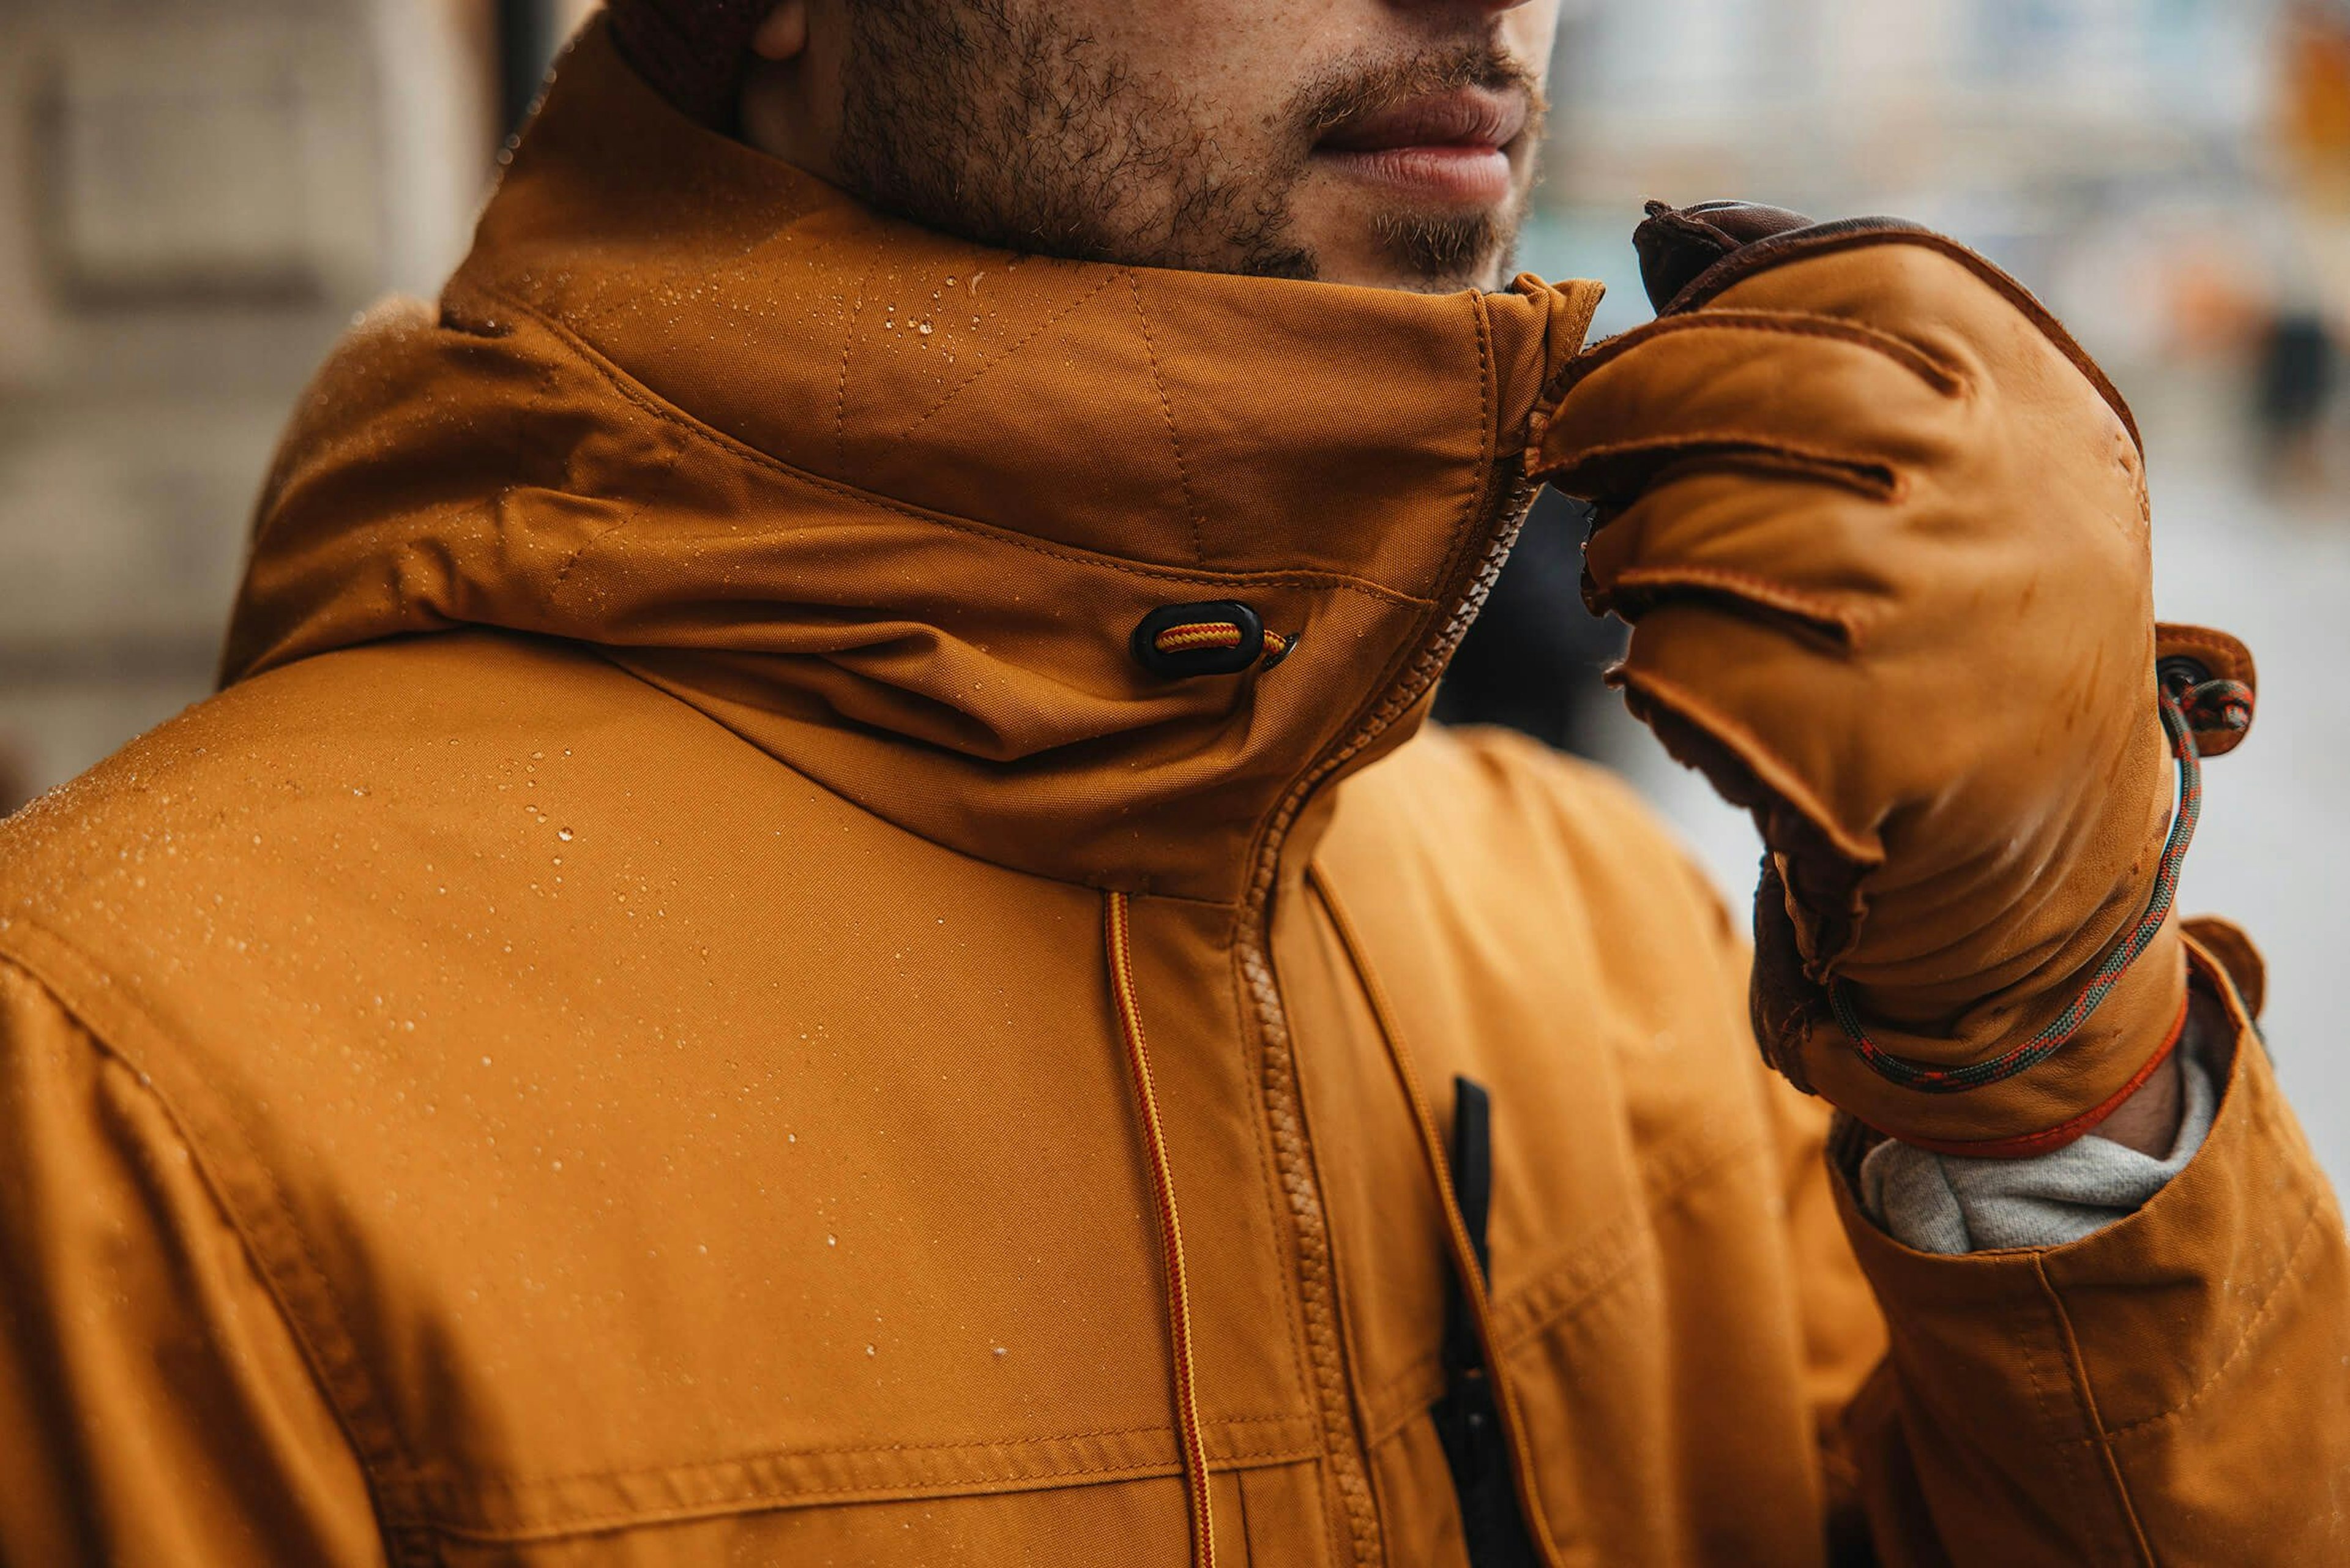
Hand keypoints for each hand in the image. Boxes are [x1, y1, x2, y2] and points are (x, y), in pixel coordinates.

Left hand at [1530, 202, 2253, 1153]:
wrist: (2047, 845)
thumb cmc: (1954, 613)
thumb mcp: (1955, 456)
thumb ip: (1825, 332)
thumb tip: (1665, 230)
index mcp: (2024, 387)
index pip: (1823, 278)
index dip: (1690, 319)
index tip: (1629, 368)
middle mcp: (1994, 482)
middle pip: (1724, 390)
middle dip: (1609, 419)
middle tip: (1565, 459)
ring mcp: (1936, 612)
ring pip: (1679, 534)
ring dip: (1623, 565)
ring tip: (1637, 592)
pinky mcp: (1871, 745)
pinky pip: (1673, 668)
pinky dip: (1649, 678)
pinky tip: (1686, 690)